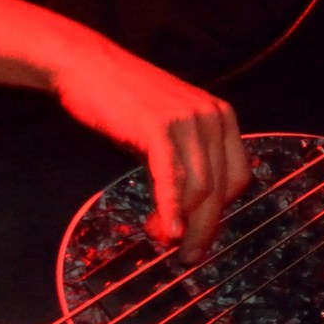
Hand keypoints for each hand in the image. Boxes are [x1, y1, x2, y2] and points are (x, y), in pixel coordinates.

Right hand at [44, 36, 249, 260]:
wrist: (86, 66)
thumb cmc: (123, 103)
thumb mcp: (167, 130)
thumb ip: (184, 163)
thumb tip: (185, 214)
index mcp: (221, 117)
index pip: (237, 176)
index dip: (221, 211)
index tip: (201, 233)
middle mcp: (213, 117)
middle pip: (222, 188)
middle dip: (207, 227)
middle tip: (189, 256)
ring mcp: (188, 121)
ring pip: (201, 188)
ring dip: (186, 224)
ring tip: (166, 243)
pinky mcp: (159, 127)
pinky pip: (172, 177)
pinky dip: (172, 208)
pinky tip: (167, 230)